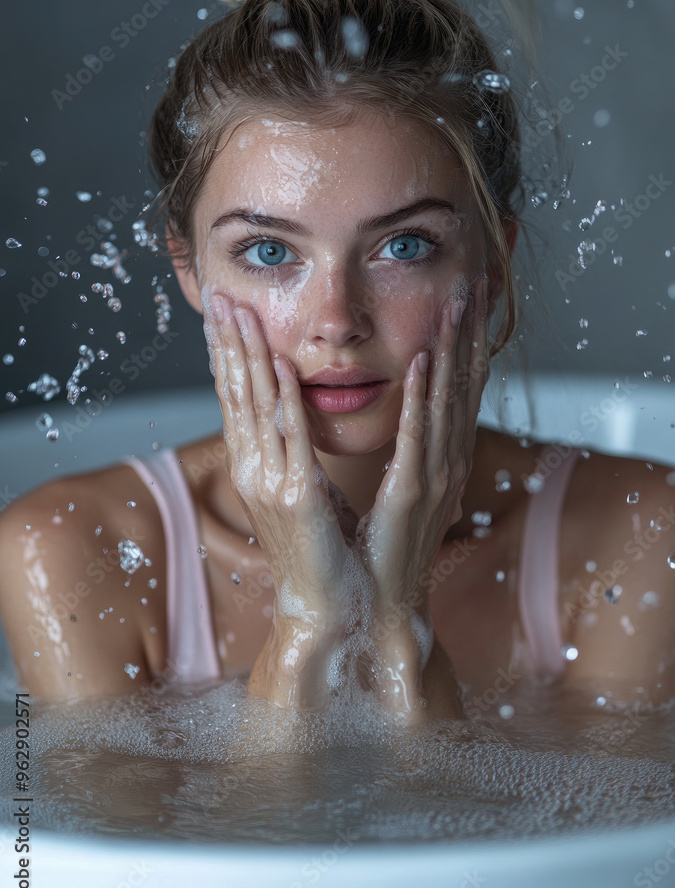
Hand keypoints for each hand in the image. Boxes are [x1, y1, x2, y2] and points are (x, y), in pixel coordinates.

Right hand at [204, 292, 363, 707]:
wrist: (330, 608)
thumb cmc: (325, 551)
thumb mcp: (306, 492)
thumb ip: (294, 455)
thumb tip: (294, 420)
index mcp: (257, 469)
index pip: (237, 399)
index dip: (229, 355)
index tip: (225, 316)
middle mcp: (254, 472)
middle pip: (236, 395)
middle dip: (228, 343)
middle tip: (218, 298)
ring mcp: (270, 485)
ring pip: (256, 408)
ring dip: (249, 357)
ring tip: (240, 314)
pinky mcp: (297, 498)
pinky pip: (291, 439)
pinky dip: (285, 400)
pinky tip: (281, 366)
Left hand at [353, 276, 488, 714]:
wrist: (372, 605)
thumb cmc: (379, 549)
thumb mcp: (399, 489)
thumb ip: (409, 449)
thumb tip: (408, 414)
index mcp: (440, 460)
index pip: (457, 390)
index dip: (466, 343)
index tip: (470, 301)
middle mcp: (446, 462)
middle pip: (462, 386)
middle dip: (469, 333)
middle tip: (476, 282)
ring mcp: (434, 478)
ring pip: (446, 401)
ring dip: (451, 351)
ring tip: (456, 304)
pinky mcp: (412, 494)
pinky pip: (417, 437)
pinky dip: (422, 399)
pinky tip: (423, 364)